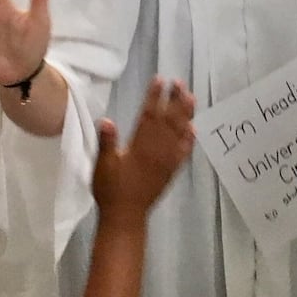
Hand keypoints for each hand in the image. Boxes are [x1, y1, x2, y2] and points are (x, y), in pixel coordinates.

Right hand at [93, 77, 195, 221]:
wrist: (126, 216)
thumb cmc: (111, 189)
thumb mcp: (103, 165)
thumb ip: (106, 143)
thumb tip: (107, 120)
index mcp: (140, 146)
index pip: (149, 115)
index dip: (154, 96)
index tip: (159, 80)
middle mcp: (157, 150)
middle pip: (168, 119)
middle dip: (174, 99)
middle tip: (179, 82)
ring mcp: (167, 161)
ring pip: (179, 132)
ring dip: (186, 114)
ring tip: (191, 98)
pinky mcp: (171, 171)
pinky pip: (184, 152)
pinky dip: (189, 139)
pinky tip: (193, 129)